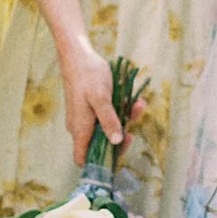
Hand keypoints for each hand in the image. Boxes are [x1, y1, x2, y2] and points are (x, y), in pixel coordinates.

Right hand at [60, 37, 123, 160]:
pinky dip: (121, 111)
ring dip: (123, 121)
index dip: (99, 163)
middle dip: (119, 139)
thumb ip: (109, 120)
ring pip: (107, 129)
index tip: (117, 155)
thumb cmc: (88, 75)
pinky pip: (108, 116)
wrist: (79, 54)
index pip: (83, 158)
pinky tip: (134, 101)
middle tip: (132, 131)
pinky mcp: (92, 108)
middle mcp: (80, 127)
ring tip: (138, 107)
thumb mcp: (101, 98)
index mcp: (79, 128)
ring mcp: (86, 118)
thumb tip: (116, 141)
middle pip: (99, 146)